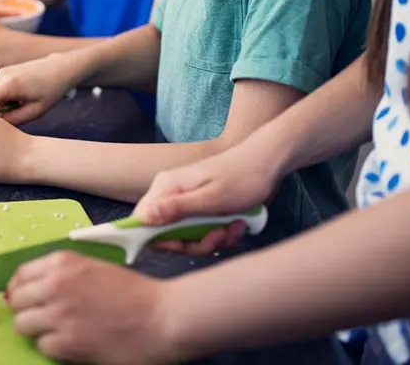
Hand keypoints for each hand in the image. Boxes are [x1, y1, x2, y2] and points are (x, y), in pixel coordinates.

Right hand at [0, 53, 74, 124]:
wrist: (61, 68)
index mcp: (9, 84)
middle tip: (18, 111)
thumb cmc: (51, 90)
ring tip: (23, 102)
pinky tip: (23, 95)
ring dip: (3, 102)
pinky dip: (6, 95)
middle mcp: (2, 74)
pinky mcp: (6, 70)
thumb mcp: (35, 111)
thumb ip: (13, 120)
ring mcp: (3, 71)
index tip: (4, 116)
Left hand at [7, 252, 176, 364]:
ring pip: (22, 325)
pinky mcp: (66, 342)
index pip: (20, 275)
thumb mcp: (93, 268)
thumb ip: (64, 274)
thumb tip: (36, 288)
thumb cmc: (133, 291)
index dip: (21, 289)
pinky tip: (71, 343)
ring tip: (56, 331)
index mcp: (62, 262)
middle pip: (16, 300)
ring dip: (37, 330)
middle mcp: (54, 284)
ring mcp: (58, 314)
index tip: (27, 298)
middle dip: (25, 309)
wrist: (159, 316)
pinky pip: (42, 346)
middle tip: (42, 317)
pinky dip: (53, 347)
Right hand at [134, 143, 277, 255]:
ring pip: (186, 237)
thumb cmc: (241, 178)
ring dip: (211, 240)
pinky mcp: (202, 210)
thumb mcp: (210, 199)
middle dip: (193, 242)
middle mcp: (172, 194)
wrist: (268, 165)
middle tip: (218, 235)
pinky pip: (201, 233)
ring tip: (233, 228)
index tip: (183, 245)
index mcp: (166, 187)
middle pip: (166, 234)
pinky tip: (238, 225)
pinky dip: (220, 235)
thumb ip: (175, 209)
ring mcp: (187, 202)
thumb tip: (141, 218)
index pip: (142, 220)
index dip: (158, 239)